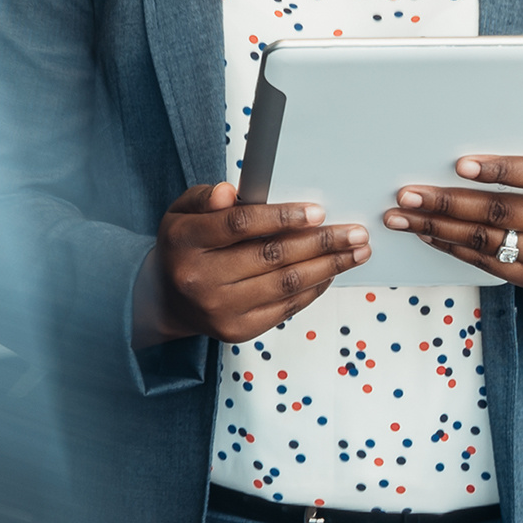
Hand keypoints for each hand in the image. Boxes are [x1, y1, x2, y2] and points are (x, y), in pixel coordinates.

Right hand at [147, 181, 365, 344]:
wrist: (167, 298)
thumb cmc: (184, 246)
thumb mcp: (183, 211)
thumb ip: (207, 198)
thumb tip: (229, 192)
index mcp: (185, 241)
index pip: (239, 225)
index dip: (281, 217)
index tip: (317, 211)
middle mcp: (200, 278)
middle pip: (270, 256)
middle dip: (320, 243)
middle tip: (354, 233)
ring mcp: (219, 309)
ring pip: (284, 284)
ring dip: (327, 267)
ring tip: (355, 252)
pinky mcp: (237, 330)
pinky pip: (285, 308)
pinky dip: (313, 288)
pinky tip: (332, 272)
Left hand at [389, 126, 522, 308]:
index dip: (500, 170)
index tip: (460, 166)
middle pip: (500, 212)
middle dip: (449, 202)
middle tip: (410, 194)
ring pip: (485, 240)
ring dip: (438, 227)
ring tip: (404, 216)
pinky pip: (485, 262)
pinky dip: (452, 246)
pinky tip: (427, 233)